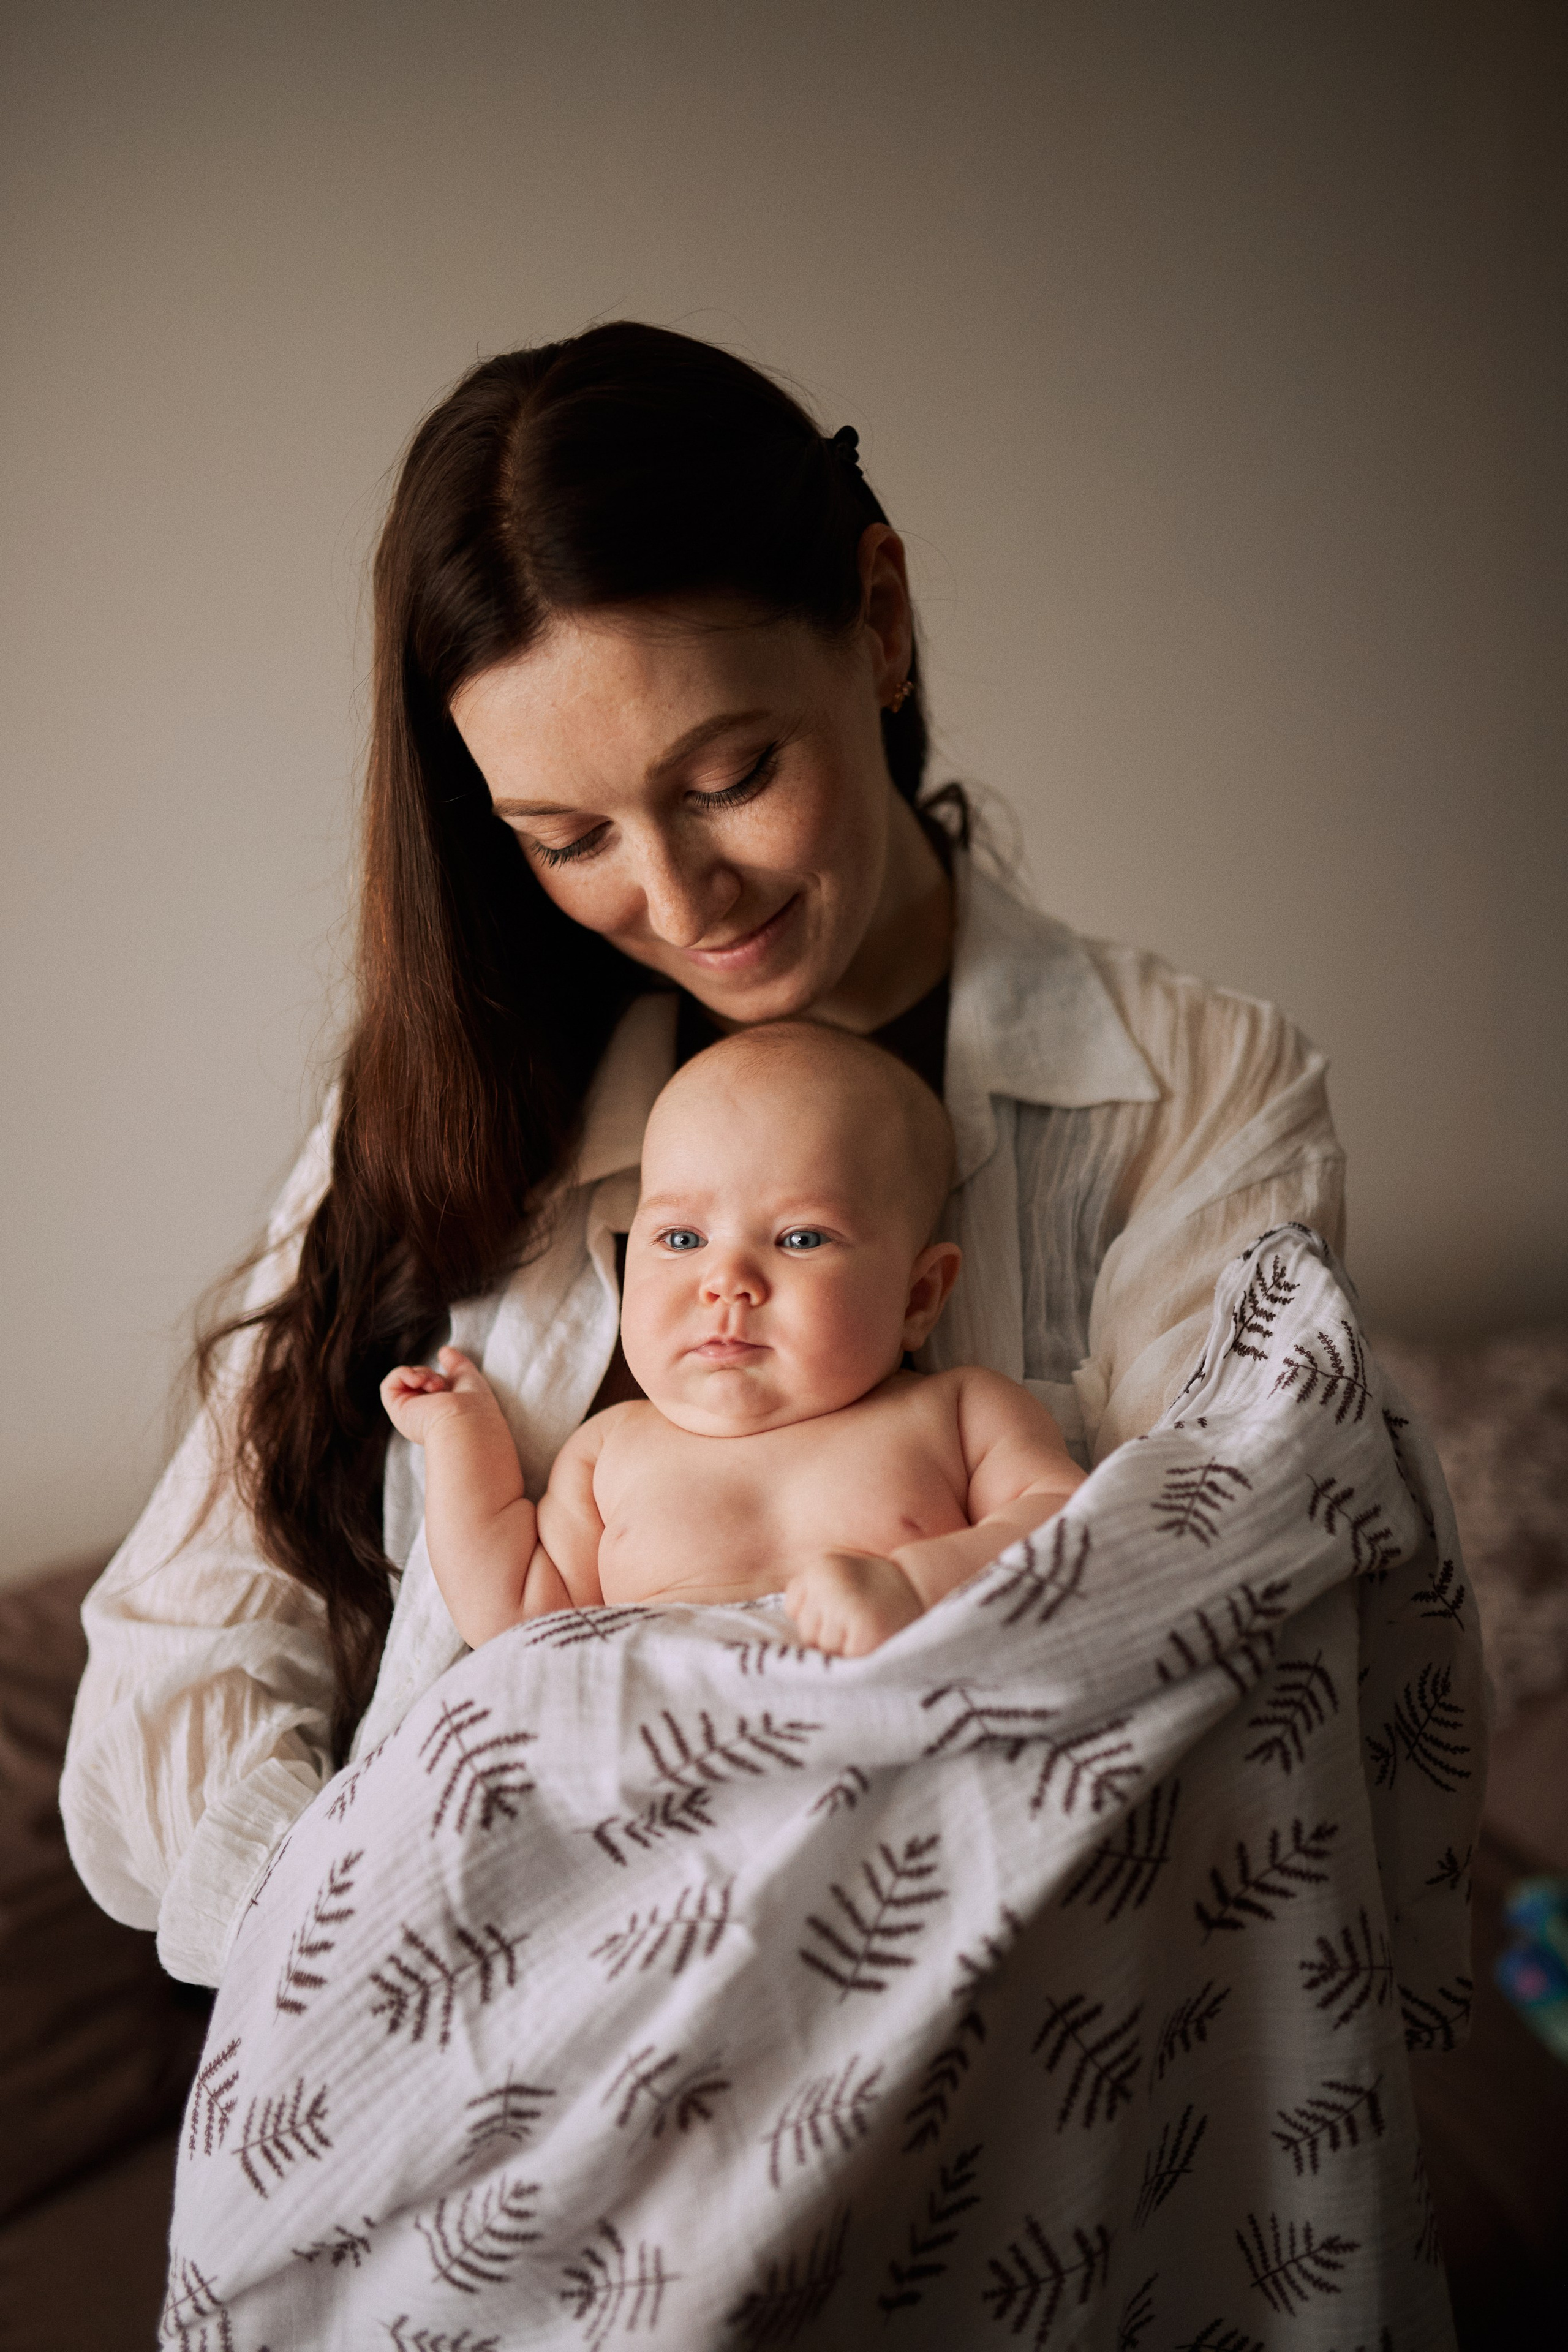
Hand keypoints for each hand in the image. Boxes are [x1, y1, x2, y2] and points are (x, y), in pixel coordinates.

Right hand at [380, 1346, 491, 1443]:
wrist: (467, 1424)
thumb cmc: (475, 1407)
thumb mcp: (469, 1378)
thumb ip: (457, 1364)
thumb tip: (444, 1351)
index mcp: (441, 1411)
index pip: (432, 1386)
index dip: (438, 1375)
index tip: (448, 1364)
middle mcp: (425, 1415)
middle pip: (420, 1380)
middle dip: (432, 1374)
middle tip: (441, 1385)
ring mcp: (410, 1414)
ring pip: (406, 1380)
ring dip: (421, 1374)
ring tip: (434, 1386)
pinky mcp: (397, 1411)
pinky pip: (390, 1384)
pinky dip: (404, 1374)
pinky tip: (418, 1381)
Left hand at [784, 1549, 923, 1658]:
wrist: (920, 1588)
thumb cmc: (875, 1590)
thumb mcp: (838, 1576)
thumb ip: (810, 1593)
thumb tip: (774, 1639)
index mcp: (819, 1567)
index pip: (794, 1609)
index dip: (817, 1615)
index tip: (843, 1605)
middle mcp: (827, 1583)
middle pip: (806, 1631)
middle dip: (827, 1633)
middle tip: (857, 1618)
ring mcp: (844, 1607)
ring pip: (823, 1648)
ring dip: (842, 1646)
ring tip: (865, 1628)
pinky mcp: (863, 1633)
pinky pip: (841, 1660)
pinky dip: (855, 1656)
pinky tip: (871, 1639)